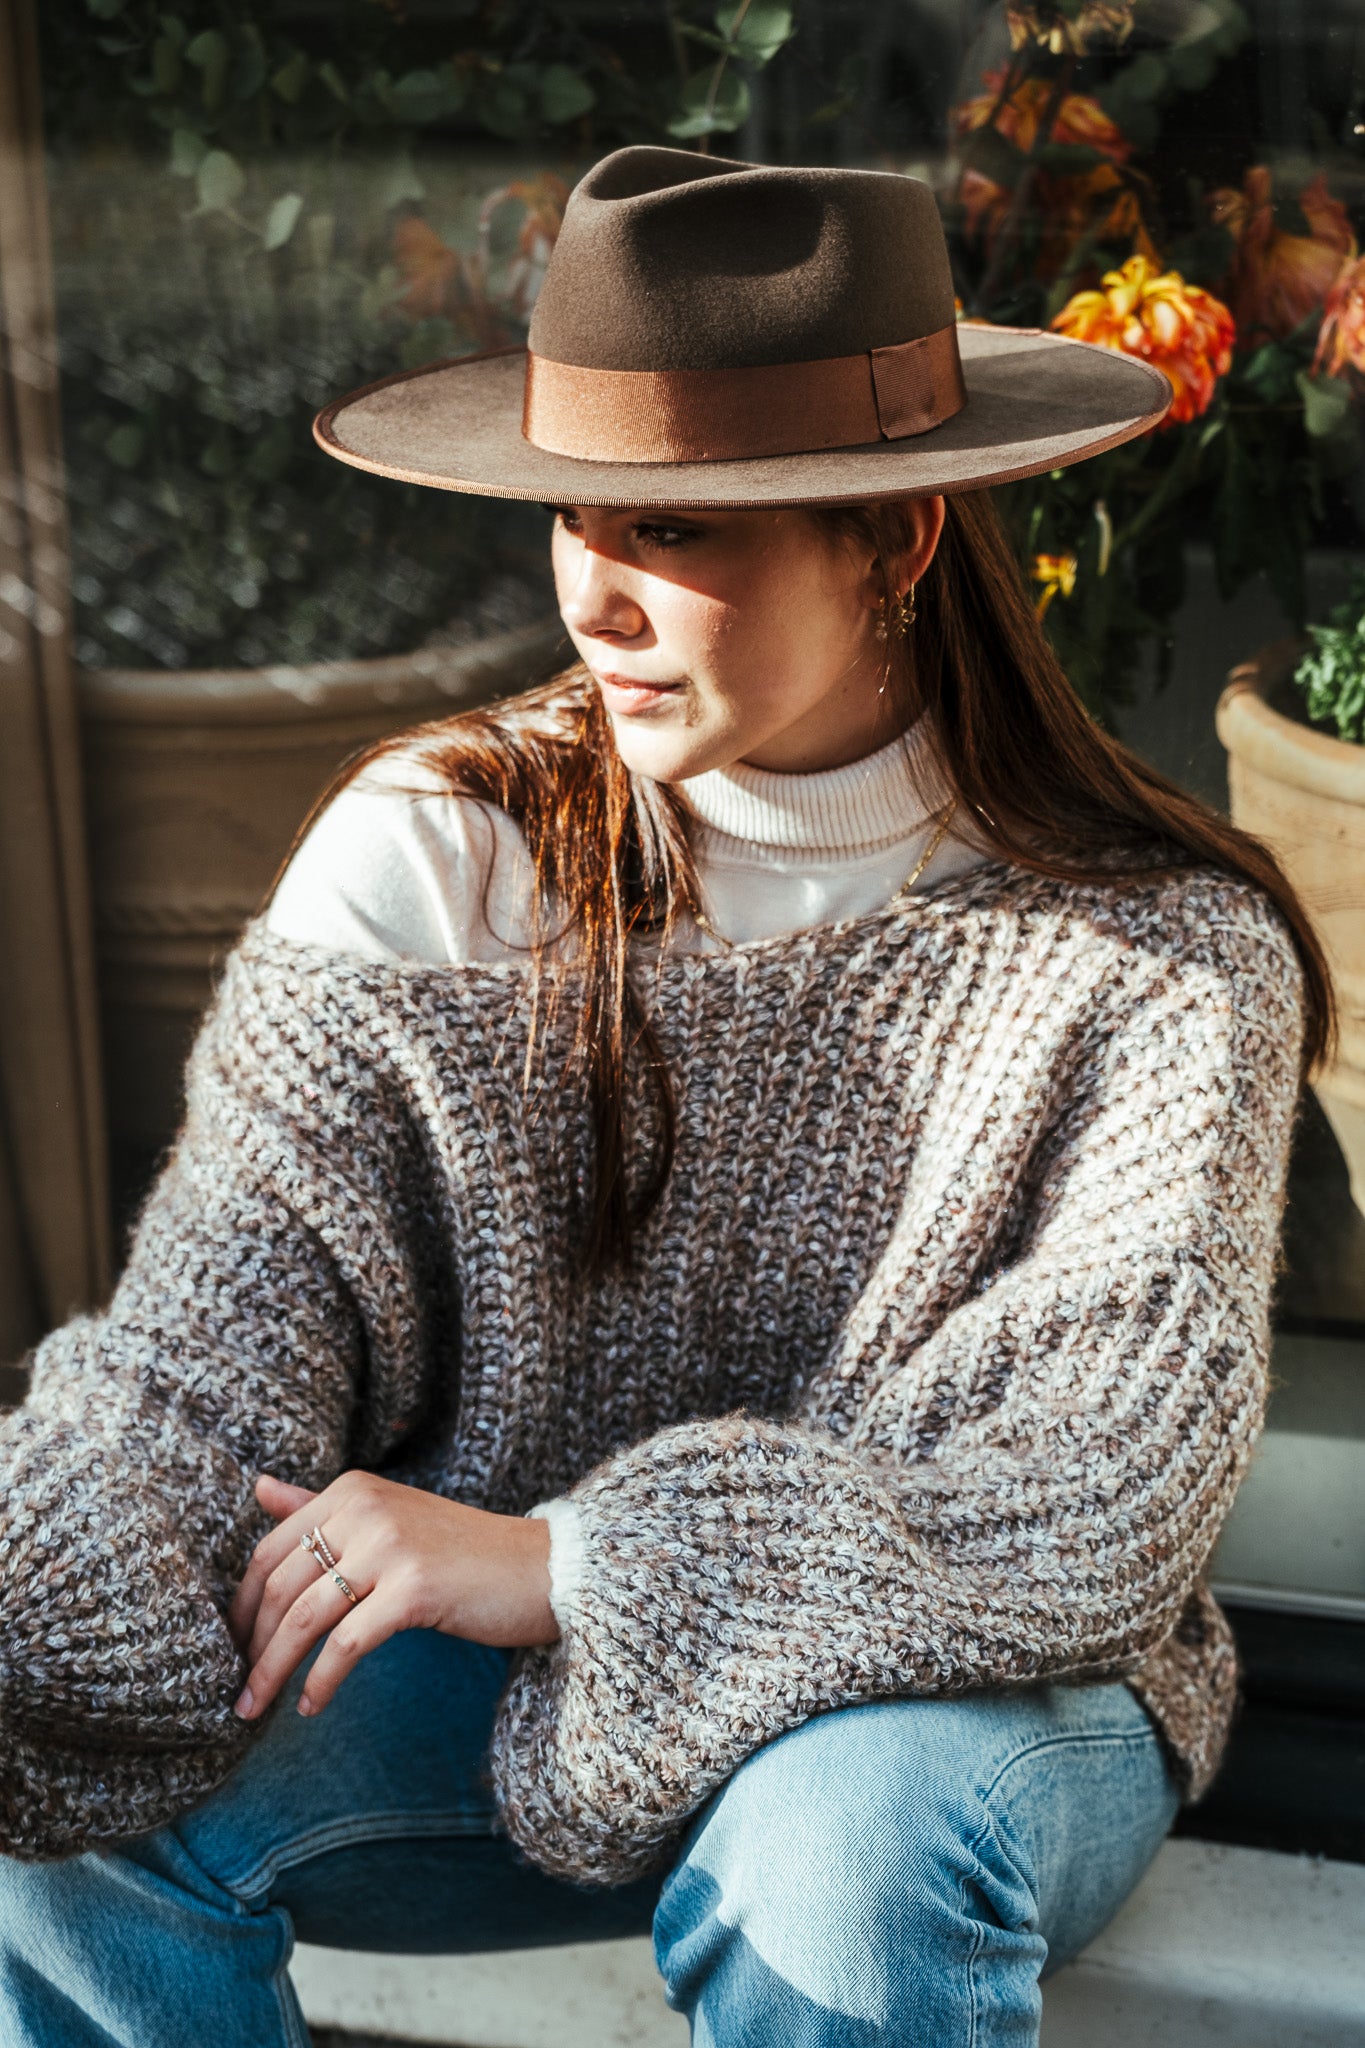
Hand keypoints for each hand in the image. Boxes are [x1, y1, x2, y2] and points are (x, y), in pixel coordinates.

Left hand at [227, 1471, 557, 1723]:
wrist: (539, 1569)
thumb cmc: (460, 1552)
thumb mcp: (387, 1518)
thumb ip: (321, 1506)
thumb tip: (258, 1487)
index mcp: (351, 1490)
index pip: (270, 1550)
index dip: (243, 1605)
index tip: (233, 1647)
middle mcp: (365, 1508)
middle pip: (281, 1585)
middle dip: (251, 1645)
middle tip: (238, 1690)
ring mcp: (390, 1546)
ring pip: (305, 1617)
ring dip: (273, 1670)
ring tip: (256, 1708)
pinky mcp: (413, 1588)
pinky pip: (346, 1644)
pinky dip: (321, 1680)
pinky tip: (311, 1706)